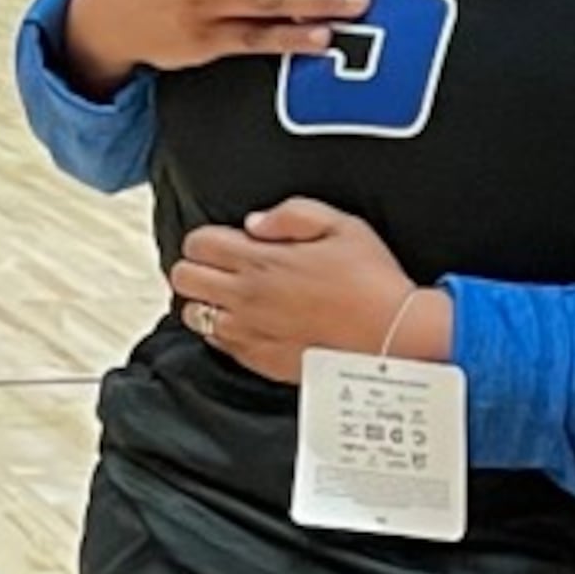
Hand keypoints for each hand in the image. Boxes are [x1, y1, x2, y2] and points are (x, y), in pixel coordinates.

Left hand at [170, 199, 433, 383]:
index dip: (205, 238)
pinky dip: (222, 331)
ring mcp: (250, 331)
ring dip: (205, 302)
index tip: (222, 242)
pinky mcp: (259, 359)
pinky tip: (247, 323)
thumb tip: (256, 222)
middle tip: (219, 268)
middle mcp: (248, 296)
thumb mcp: (342, 225)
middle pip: (184, 277)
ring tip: (230, 297)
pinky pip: (217, 344)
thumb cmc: (372, 281)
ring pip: (192, 315)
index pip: (198, 243)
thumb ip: (292, 214)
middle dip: (195, 267)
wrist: (391, 335)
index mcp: (263, 260)